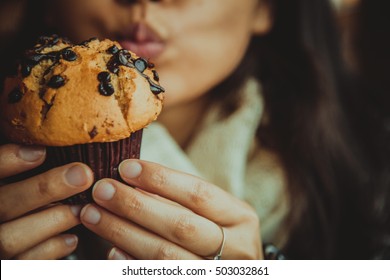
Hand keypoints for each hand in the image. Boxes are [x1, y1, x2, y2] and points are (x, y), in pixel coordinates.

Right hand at [0, 144, 93, 258]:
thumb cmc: (26, 201)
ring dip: (54, 220)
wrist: (21, 234)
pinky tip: (73, 236)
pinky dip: (53, 248)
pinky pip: (28, 263)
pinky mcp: (10, 268)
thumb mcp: (22, 180)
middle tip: (83, 174)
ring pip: (12, 237)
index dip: (8, 162)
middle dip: (45, 188)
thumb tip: (47, 146)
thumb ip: (23, 165)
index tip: (41, 152)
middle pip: (4, 204)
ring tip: (82, 207)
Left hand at [80, 159, 261, 259]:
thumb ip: (180, 200)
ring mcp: (216, 273)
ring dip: (124, 233)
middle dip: (136, 206)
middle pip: (180, 226)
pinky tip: (111, 250)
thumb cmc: (218, 233)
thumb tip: (133, 181)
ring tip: (95, 215)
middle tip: (102, 190)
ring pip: (165, 256)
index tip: (127, 168)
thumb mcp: (213, 213)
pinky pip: (159, 277)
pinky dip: (132, 264)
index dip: (161, 179)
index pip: (199, 194)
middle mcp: (237, 248)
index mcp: (241, 218)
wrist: (236, 269)